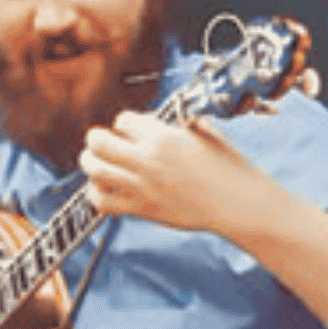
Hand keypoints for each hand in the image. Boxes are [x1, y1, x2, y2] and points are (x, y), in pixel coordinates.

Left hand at [79, 110, 262, 231]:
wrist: (237, 203)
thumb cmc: (227, 168)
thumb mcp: (202, 132)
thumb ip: (173, 125)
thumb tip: (153, 122)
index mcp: (164, 137)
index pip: (123, 120)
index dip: (124, 123)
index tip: (129, 130)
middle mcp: (148, 160)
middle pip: (98, 142)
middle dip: (96, 139)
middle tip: (99, 142)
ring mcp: (143, 186)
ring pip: (95, 170)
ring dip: (90, 163)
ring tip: (95, 162)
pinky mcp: (142, 209)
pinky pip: (103, 202)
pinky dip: (96, 193)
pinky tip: (104, 188)